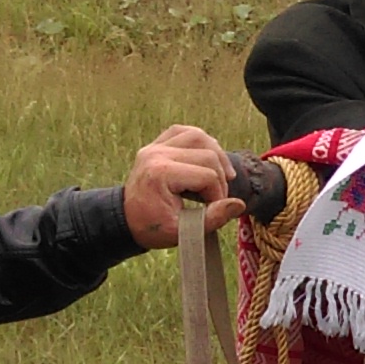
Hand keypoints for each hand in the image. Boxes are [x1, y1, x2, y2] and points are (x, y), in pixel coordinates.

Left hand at [124, 125, 242, 250]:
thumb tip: (238, 204)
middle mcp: (157, 154)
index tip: (214, 210)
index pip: (207, 176)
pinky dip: (199, 141)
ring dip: (215, 153)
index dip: (218, 194)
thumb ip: (211, 219)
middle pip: (207, 154)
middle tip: (216, 197)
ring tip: (220, 174)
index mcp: (160, 174)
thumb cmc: (152, 227)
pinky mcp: (156, 144)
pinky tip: (206, 156)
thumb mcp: (181, 232)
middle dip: (219, 177)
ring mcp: (155, 146)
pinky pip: (183, 131)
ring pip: (198, 136)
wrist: (126, 220)